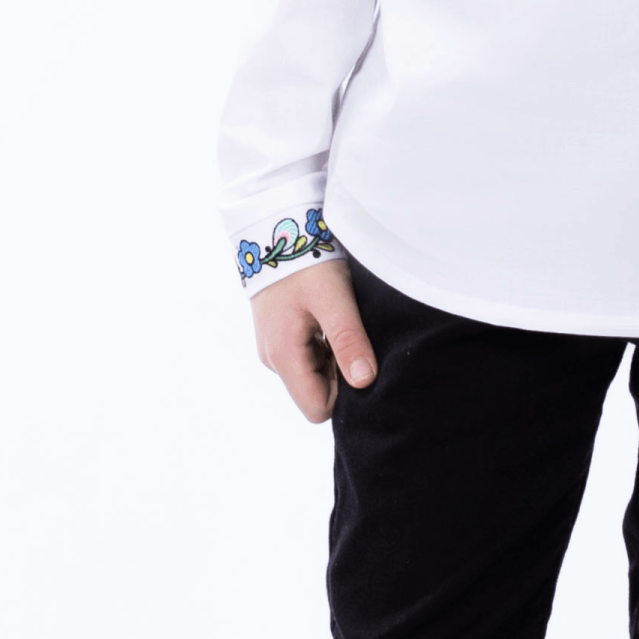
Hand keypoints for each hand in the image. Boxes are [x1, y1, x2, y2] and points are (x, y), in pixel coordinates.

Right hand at [251, 259, 376, 423]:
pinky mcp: (278, 333)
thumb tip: (365, 382)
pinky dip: (324, 344)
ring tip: (344, 322)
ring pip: (313, 373)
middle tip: (356, 336)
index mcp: (283, 356)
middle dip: (340, 375)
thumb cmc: (305, 261)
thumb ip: (348, 340)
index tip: (360, 362)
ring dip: (334, 357)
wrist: (276, 229)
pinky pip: (306, 355)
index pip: (317, 409)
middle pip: (315, 392)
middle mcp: (273, 358)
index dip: (344, 395)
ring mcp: (273, 346)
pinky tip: (332, 317)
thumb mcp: (333, 299)